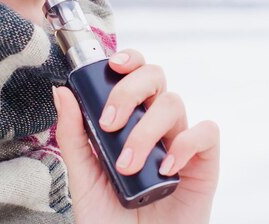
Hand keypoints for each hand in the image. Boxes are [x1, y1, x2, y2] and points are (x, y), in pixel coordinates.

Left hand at [52, 48, 219, 223]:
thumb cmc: (107, 219)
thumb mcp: (82, 177)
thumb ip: (73, 135)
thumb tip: (62, 91)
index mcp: (129, 120)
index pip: (135, 75)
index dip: (130, 60)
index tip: (113, 66)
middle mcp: (155, 125)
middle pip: (156, 78)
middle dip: (131, 90)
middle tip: (109, 123)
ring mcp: (180, 142)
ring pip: (174, 103)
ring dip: (147, 130)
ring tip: (128, 165)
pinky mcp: (203, 164)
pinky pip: (207, 132)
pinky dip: (186, 142)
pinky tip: (165, 166)